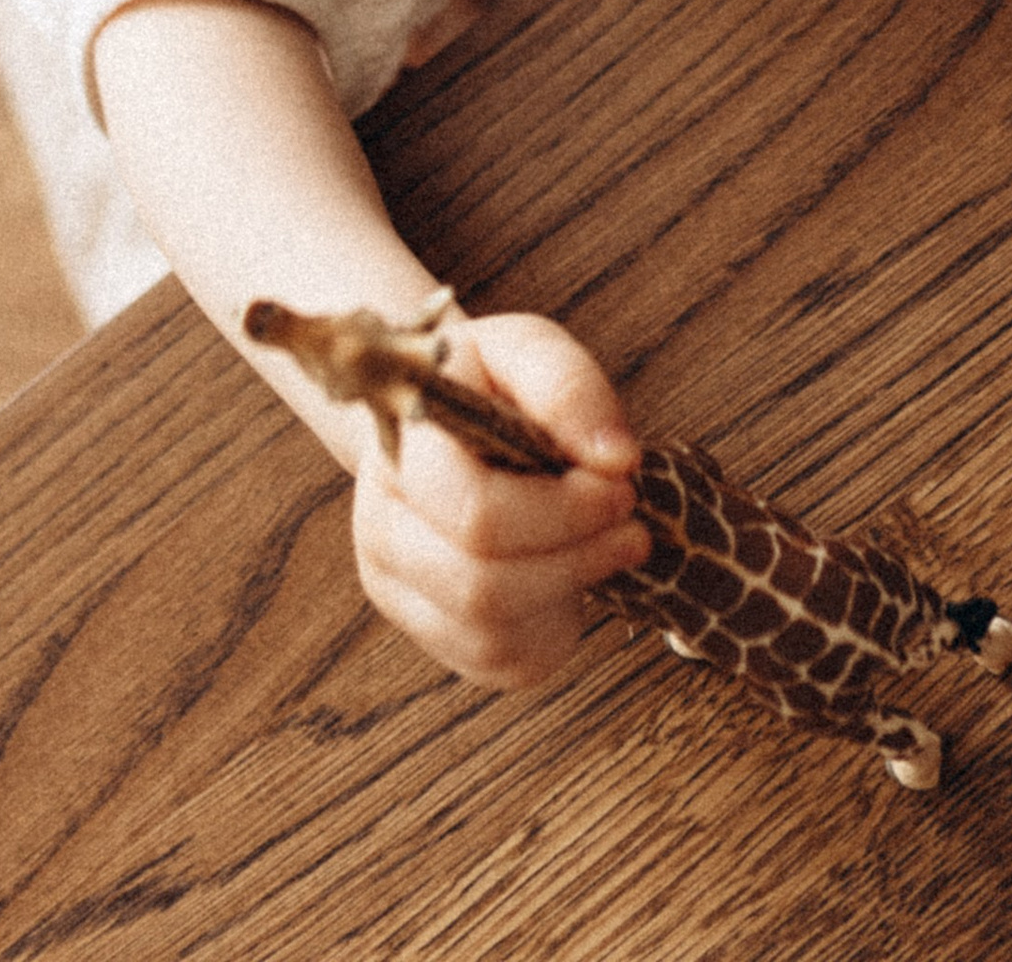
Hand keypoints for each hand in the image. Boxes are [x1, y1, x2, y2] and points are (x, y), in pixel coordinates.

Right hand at [351, 306, 648, 688]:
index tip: (621, 486)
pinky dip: (551, 624)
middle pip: (483, 585)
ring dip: (569, 588)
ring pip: (491, 631)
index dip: (562, 512)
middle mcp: (380, 529)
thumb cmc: (486, 385)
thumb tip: (616, 459)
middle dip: (576, 557)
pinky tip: (566, 572)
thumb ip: (568, 389)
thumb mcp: (526, 351)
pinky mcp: (429, 634)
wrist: (436, 424)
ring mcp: (397, 590)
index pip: (476, 513)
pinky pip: (499, 660)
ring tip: (608, 543)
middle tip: (631, 524)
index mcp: (398, 452)